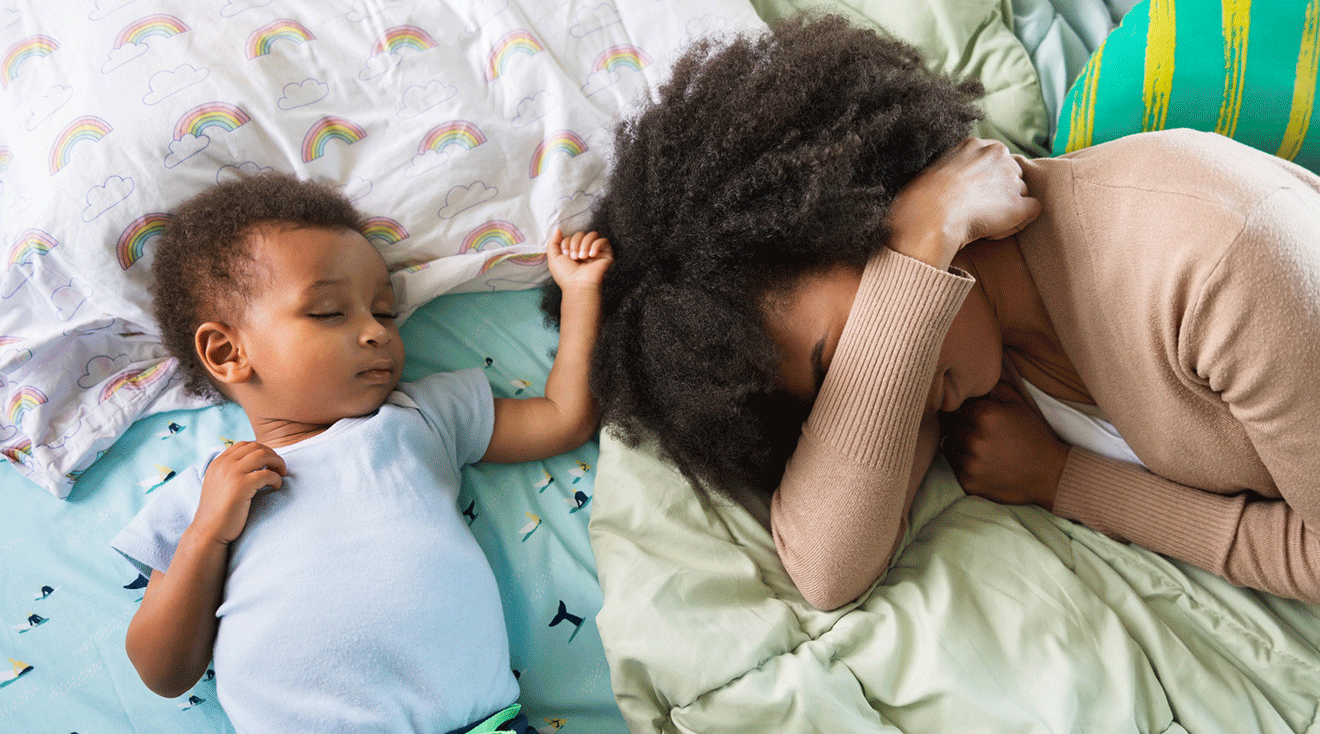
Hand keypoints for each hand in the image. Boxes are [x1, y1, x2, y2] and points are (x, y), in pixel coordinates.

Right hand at [191, 441, 286, 544]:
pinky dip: (276, 478)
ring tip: (282, 474)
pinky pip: (267, 474)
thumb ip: (231, 472)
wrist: (208, 531)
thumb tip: (256, 464)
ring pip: (263, 456)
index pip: (244, 445)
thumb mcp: (219, 484)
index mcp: (218, 463)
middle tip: (280, 468)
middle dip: (272, 455)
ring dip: (278, 462)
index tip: (270, 462)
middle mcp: (224, 464)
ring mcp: (232, 473)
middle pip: (256, 447)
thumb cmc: (218, 512)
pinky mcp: (241, 486)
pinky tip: (276, 486)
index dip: (261, 450)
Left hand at [547, 228, 612, 291]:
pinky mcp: (606, 255)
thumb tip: (558, 230)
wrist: (578, 285)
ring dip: (584, 244)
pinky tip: (592, 255)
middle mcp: (584, 250)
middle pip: (580, 233)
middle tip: (574, 257)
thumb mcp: (553, 258)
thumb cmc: (566, 276)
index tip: (566, 255)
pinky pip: (604, 241)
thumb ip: (553, 243)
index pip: (571, 236)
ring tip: (582, 257)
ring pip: (592, 235)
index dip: (566, 242)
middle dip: (575, 243)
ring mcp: (596, 252)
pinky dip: (596, 245)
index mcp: (573, 251)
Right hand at [887, 138, 1040, 268]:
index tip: (973, 194)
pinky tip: (994, 230)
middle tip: (978, 211)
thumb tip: (960, 184)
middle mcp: (998, 154)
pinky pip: (1032, 211)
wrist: (929, 217)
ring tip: (980, 223)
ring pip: (1022, 194)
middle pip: (1013, 175)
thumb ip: (956, 168)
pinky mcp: (1019, 204)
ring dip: (1007, 210)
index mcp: (976, 144)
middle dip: (1001, 193)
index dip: (988, 180)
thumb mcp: (936, 170)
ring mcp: (1011, 179)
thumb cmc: (922, 200)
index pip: (997, 160)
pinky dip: (1017, 222)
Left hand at [938, 381, 1065, 509]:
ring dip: (959, 444)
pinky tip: (981, 461)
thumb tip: (970, 383)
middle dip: (961, 426)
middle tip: (979, 432)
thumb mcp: (1018, 403)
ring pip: (948, 444)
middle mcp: (974, 440)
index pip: (957, 406)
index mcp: (985, 416)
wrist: (1050, 475)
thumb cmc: (1034, 436)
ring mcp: (970, 463)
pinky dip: (963, 462)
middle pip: (950, 425)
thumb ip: (992, 388)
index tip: (974, 415)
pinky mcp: (968, 482)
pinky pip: (953, 465)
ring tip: (981, 446)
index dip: (965, 410)